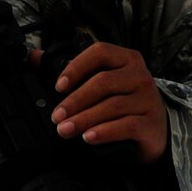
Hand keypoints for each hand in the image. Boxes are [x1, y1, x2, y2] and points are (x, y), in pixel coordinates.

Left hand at [49, 40, 168, 162]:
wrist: (157, 131)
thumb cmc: (126, 104)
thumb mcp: (104, 84)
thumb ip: (72, 70)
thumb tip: (34, 57)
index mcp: (127, 59)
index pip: (99, 52)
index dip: (76, 67)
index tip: (58, 86)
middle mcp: (140, 76)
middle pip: (103, 82)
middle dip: (75, 100)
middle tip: (56, 117)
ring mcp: (148, 99)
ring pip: (112, 106)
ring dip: (84, 119)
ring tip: (65, 130)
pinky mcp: (151, 123)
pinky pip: (126, 126)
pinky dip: (104, 132)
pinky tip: (89, 138)